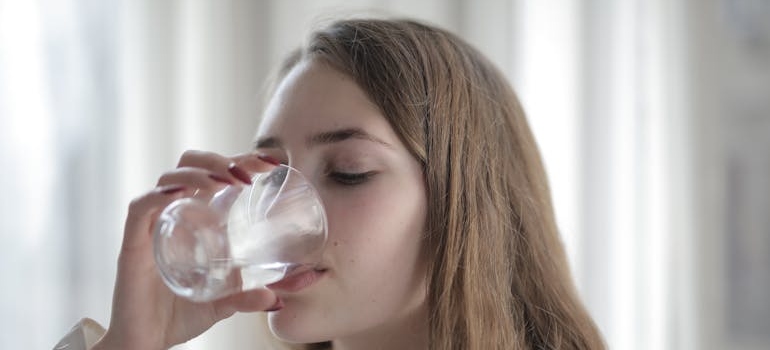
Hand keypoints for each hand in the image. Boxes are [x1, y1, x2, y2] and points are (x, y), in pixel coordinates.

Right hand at [93, 151, 279, 349]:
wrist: (145, 343)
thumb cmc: (179, 315)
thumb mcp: (223, 303)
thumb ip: (247, 298)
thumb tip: (277, 300)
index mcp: (196, 219)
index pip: (216, 174)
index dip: (241, 160)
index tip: (271, 163)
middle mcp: (174, 214)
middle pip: (190, 164)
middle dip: (219, 159)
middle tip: (248, 174)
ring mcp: (152, 226)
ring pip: (168, 178)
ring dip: (198, 172)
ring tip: (224, 181)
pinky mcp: (132, 244)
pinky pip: (140, 208)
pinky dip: (158, 195)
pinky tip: (180, 193)